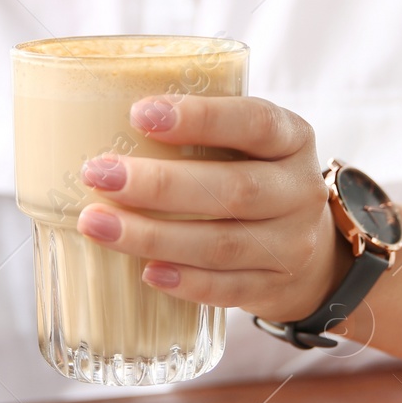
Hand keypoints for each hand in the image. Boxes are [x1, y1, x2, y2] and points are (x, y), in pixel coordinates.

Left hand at [74, 95, 346, 323]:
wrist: (304, 241)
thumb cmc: (249, 173)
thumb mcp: (242, 141)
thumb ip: (194, 129)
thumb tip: (98, 114)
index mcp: (292, 138)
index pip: (254, 122)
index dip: (200, 118)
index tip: (139, 114)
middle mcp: (300, 190)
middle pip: (233, 190)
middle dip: (159, 184)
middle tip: (98, 174)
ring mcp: (292, 244)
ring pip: (222, 245)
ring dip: (154, 236)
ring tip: (97, 224)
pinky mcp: (275, 287)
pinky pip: (228, 288)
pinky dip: (185, 282)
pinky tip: (146, 271)